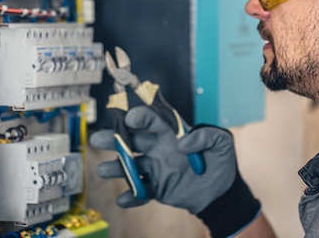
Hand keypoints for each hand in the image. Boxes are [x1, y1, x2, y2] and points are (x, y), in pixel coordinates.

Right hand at [89, 105, 237, 213]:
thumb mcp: (222, 143)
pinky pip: (141, 191)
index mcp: (171, 132)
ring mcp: (155, 168)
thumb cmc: (221, 162)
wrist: (221, 192)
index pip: (152, 120)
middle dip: (114, 139)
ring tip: (102, 171)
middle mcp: (158, 148)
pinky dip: (132, 196)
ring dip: (116, 168)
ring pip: (131, 166)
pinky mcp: (157, 188)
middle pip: (132, 141)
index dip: (141, 117)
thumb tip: (183, 142)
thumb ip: (206, 136)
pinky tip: (123, 200)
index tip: (130, 118)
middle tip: (97, 140)